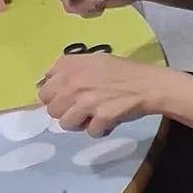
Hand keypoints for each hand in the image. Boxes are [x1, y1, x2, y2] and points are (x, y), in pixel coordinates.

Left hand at [37, 52, 168, 135]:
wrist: (149, 84)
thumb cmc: (122, 71)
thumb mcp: (92, 60)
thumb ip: (68, 70)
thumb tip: (46, 82)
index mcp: (68, 66)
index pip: (43, 90)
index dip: (55, 97)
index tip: (67, 99)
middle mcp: (72, 82)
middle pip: (52, 110)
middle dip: (66, 112)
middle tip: (82, 110)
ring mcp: (86, 101)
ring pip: (66, 124)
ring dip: (80, 123)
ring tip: (94, 117)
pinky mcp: (100, 117)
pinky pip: (90, 132)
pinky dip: (99, 130)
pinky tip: (108, 121)